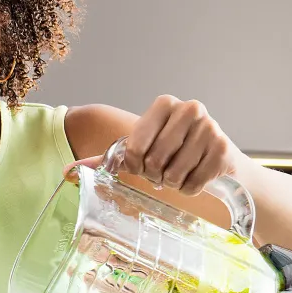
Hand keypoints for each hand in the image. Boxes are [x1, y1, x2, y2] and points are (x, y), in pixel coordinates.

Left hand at [77, 94, 240, 196]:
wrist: (216, 154)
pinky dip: (190, 189)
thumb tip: (67, 172)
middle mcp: (189, 109)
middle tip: (162, 171)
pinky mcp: (224, 148)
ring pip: (175, 175)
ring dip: (173, 183)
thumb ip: (105, 159)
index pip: (134, 148)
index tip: (142, 165)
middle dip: (155, 175)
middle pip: (154, 162)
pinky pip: (195, 184)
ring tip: (179, 172)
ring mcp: (210, 127)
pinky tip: (195, 176)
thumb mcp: (139, 150)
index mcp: (163, 104)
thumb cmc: (171, 150)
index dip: (135, 165)